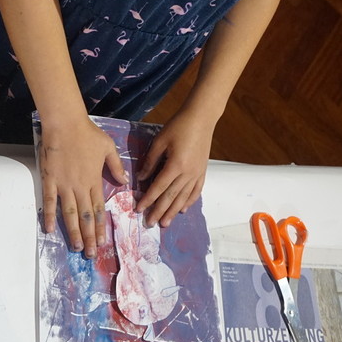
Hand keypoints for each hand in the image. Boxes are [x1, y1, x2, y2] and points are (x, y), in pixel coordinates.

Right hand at [40, 117, 126, 257]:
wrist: (65, 123)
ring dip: (73, 232)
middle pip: (85, 217)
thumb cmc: (87, 133)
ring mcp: (63, 184)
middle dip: (89, 237)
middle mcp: (79, 186)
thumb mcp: (108, 147)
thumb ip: (116, 166)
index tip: (102, 241)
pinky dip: (49, 216)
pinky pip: (49, 201)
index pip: (98, 209)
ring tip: (77, 247)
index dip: (100, 227)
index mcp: (94, 180)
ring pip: (69, 214)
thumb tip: (124, 182)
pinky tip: (49, 229)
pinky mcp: (49, 179)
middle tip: (91, 254)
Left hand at [135, 110, 213, 227]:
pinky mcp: (203, 171)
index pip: (158, 187)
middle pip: (171, 197)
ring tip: (165, 223)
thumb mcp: (159, 141)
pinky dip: (189, 201)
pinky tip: (184, 209)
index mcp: (175, 165)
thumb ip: (150, 161)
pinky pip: (196, 191)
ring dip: (174, 211)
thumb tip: (141, 178)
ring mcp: (197, 174)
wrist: (201, 118)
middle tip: (150, 223)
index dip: (148, 199)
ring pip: (184, 197)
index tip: (139, 209)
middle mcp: (187, 173)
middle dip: (159, 211)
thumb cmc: (178, 126)